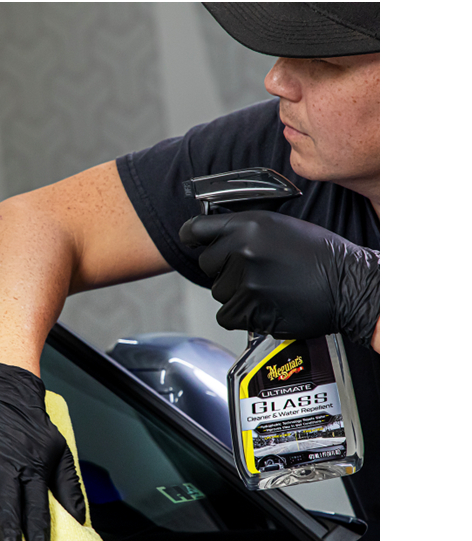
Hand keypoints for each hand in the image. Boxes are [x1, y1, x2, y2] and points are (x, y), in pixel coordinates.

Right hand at [0, 363, 85, 540]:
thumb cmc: (32, 426)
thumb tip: (80, 518)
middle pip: (5, 495)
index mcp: (30, 466)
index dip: (37, 524)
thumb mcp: (59, 451)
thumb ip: (69, 485)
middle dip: (8, 519)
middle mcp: (4, 461)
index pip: (36, 501)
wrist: (7, 388)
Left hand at [179, 211, 379, 345]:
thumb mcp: (282, 227)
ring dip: (235, 294)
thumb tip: (219, 240)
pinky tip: (263, 307)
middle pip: (206, 264)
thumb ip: (246, 231)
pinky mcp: (250, 308)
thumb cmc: (322, 256)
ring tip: (266, 290)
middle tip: (250, 273)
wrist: (349, 285)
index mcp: (250, 224)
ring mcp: (245, 280)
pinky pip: (226, 316)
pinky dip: (241, 316)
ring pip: (218, 292)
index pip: (198, 229)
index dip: (192, 236)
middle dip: (223, 270)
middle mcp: (243, 249)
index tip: (191, 240)